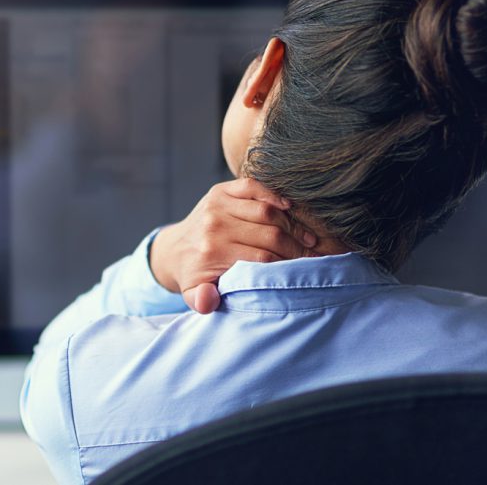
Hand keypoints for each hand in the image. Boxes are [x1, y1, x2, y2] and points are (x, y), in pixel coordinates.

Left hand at [149, 178, 318, 314]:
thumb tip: (209, 301)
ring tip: (307, 239)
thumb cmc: (194, 275)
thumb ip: (202, 301)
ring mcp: (217, 204)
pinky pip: (253, 186)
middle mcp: (215, 226)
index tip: (305, 271)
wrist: (174, 249)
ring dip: (292, 225)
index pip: (262, 258)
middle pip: (269, 234)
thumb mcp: (194, 294)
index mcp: (211, 252)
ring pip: (267, 211)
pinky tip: (290, 207)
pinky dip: (274, 194)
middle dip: (295, 247)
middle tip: (312, 256)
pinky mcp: (220, 190)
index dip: (287, 265)